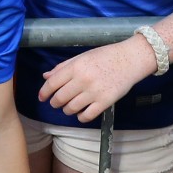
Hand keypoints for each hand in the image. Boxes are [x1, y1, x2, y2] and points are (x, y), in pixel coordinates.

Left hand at [38, 38, 155, 122]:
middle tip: (55, 103)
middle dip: (54, 103)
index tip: (42, 98)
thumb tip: (46, 76)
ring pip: (71, 108)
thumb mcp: (81, 57)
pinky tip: (81, 113)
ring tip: (68, 108)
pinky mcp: (106, 101)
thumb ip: (63, 67)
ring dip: (66, 110)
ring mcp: (94, 92)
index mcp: (75, 67)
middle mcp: (83, 80)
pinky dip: (81, 117)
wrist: (130, 59)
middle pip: (60, 98)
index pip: (52, 83)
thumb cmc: (105, 56)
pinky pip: (87, 115)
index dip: (44, 92)